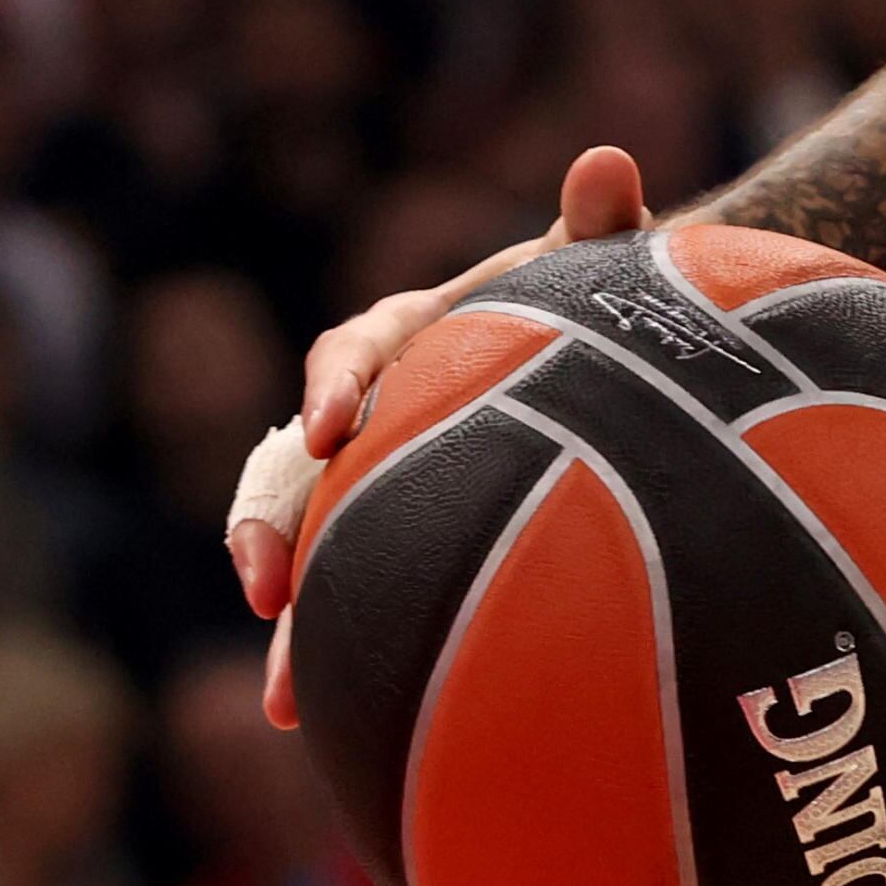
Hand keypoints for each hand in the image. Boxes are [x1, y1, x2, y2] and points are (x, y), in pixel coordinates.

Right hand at [236, 146, 646, 726]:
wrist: (618, 349)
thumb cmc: (602, 300)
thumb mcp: (603, 261)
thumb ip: (600, 219)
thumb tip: (609, 161)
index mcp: (410, 335)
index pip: (353, 350)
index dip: (334, 385)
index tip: (330, 424)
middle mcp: (376, 410)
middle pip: (299, 469)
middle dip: (272, 527)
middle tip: (267, 586)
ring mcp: (381, 477)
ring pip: (313, 545)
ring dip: (294, 619)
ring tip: (286, 698)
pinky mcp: (401, 533)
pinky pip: (357, 587)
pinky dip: (338, 649)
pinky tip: (324, 724)